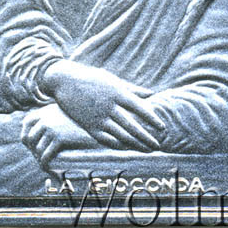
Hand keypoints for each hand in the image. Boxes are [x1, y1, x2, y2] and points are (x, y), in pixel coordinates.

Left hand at [21, 103, 95, 169]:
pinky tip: (51, 169)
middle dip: (34, 149)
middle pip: (29, 138)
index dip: (27, 135)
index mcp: (44, 110)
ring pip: (37, 149)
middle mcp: (45, 118)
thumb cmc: (79, 119)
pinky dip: (46, 165)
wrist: (96, 121)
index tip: (33, 144)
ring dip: (41, 159)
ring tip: (48, 164)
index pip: (25, 123)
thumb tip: (34, 134)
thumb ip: (48, 117)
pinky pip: (45, 156)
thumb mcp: (61, 111)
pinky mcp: (59, 138)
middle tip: (42, 156)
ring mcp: (51, 127)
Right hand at [40, 60, 164, 151]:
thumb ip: (132, 88)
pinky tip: (128, 149)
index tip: (162, 128)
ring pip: (120, 136)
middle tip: (158, 145)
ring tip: (147, 150)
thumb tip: (151, 94)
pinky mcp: (89, 126)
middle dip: (147, 138)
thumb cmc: (91, 77)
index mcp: (117, 92)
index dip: (152, 119)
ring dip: (136, 145)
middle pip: (132, 126)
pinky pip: (106, 140)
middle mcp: (109, 106)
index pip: (139, 108)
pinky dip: (119, 145)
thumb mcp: (112, 79)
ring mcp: (98, 118)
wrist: (64, 81)